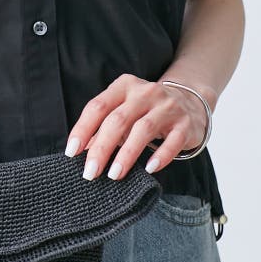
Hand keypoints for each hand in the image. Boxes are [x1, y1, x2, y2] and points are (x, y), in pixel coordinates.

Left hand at [64, 73, 209, 178]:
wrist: (189, 101)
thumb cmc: (146, 110)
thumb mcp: (124, 111)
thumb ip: (103, 127)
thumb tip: (81, 151)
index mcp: (124, 86)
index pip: (98, 106)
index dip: (83, 129)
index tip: (71, 152)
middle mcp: (145, 92)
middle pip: (118, 120)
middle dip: (101, 148)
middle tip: (90, 172)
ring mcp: (167, 106)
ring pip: (143, 130)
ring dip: (126, 154)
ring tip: (114, 175)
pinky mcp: (185, 123)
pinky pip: (173, 141)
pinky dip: (160, 156)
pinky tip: (149, 169)